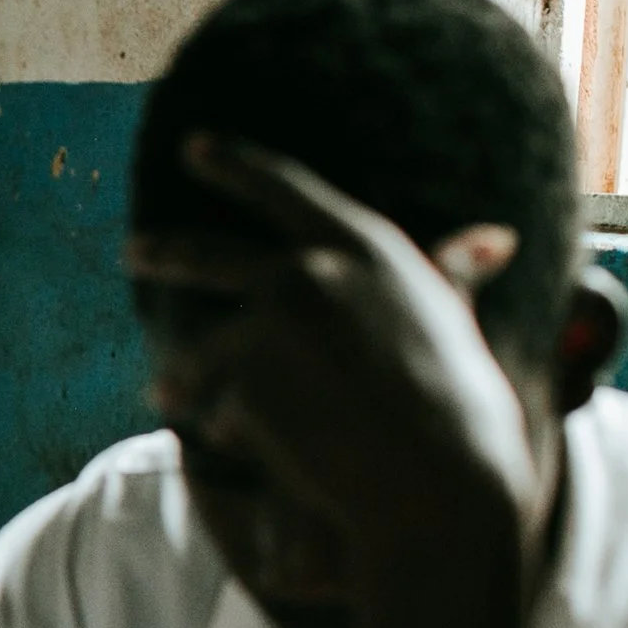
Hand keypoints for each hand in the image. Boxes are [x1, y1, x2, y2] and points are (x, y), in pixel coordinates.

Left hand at [125, 134, 541, 553]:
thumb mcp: (453, 320)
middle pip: (206, 253)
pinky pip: (213, 402)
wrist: (439, 480)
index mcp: (363, 245)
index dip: (235, 163)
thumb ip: (453, 273)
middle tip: (133, 251)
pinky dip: (217, 422)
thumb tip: (494, 236)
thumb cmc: (463, 406)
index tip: (195, 147)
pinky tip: (218, 440)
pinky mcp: (243, 379)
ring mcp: (270, 325)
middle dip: (162, 251)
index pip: (283, 186)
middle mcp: (309, 271)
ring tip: (167, 395)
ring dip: (183, 376)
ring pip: (201, 346)